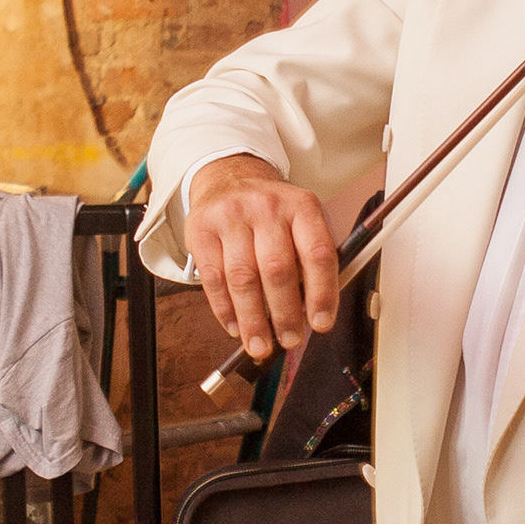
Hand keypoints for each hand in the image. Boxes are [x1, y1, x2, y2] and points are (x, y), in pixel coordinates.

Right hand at [180, 154, 337, 363]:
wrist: (228, 178)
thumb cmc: (271, 214)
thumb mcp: (299, 223)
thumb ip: (308, 261)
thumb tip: (312, 315)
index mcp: (302, 206)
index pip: (317, 254)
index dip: (322, 293)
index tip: (321, 324)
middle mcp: (267, 207)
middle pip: (277, 270)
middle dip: (285, 314)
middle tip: (289, 340)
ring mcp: (231, 216)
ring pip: (243, 278)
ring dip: (253, 320)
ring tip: (260, 345)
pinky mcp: (201, 229)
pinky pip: (213, 279)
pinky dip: (225, 310)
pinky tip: (235, 327)